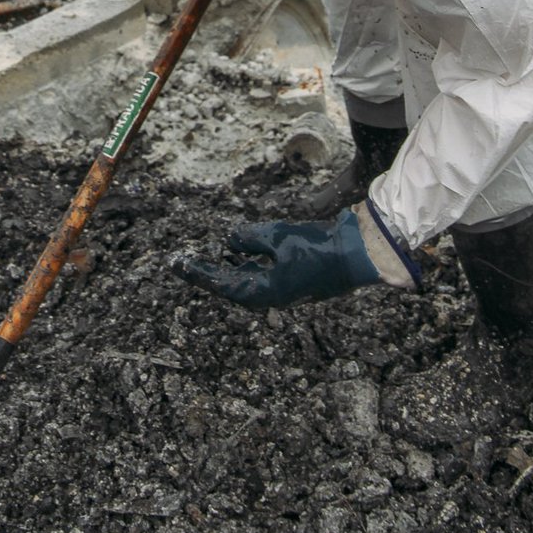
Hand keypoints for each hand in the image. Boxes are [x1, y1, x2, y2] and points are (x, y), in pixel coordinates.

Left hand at [172, 204, 417, 310]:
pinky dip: (245, 263)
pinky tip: (237, 251)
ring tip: (207, 257)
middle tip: (184, 262)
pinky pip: (259, 273)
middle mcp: (271, 295)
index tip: (177, 264)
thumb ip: (249, 238)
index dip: (198, 273)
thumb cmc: (317, 248)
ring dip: (225, 268)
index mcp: (264, 292)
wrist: (355, 254)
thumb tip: (229, 240)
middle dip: (207, 273)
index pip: (222, 285)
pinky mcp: (292, 278)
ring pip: (244, 280)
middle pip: (230, 286)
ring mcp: (282, 288)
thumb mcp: (277, 237)